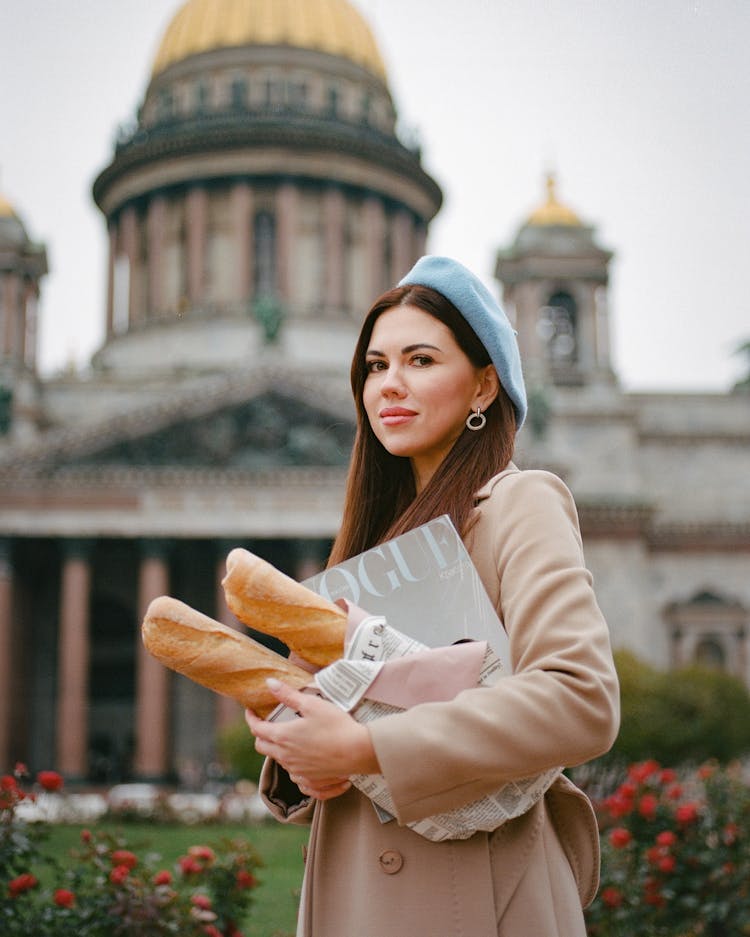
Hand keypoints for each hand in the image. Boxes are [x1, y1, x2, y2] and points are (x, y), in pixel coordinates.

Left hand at [245, 679, 380, 800]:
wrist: (358, 752)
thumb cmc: (336, 725)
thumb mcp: (312, 704)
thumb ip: (288, 695)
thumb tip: (269, 683)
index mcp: (282, 737)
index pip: (257, 729)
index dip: (251, 719)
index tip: (251, 711)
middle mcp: (286, 757)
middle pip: (262, 747)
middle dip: (260, 735)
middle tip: (267, 724)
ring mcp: (297, 771)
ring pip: (278, 760)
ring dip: (277, 749)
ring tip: (289, 738)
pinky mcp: (309, 780)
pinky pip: (294, 776)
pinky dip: (292, 766)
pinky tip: (301, 759)